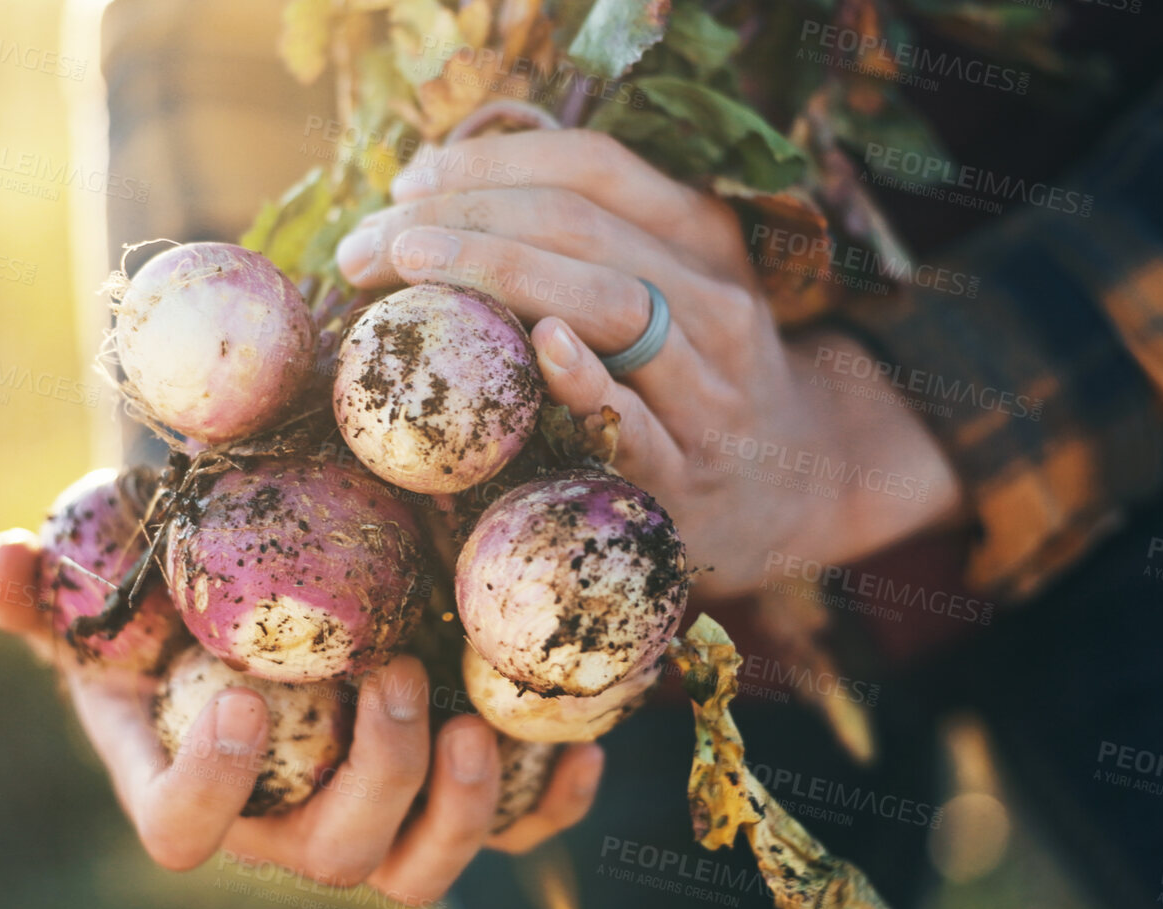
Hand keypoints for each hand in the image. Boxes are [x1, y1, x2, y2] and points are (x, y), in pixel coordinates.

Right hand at [0, 529, 605, 903]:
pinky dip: (550, 806)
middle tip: (393, 672)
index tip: (242, 698)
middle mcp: (283, 827)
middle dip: (373, 776)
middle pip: (330, 857)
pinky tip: (582, 751)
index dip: (211, 788)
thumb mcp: (99, 589)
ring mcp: (370, 829)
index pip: (184, 834)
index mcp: (191, 788)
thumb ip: (41, 590)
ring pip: (419, 871)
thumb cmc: (170, 602)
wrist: (262, 606)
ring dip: (459, 807)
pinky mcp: (446, 809)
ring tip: (477, 718)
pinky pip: (512, 840)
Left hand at [335, 129, 962, 598]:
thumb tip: (433, 198)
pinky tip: (535, 346)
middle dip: (460, 221)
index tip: (404, 185)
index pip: (592, 167)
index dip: (491, 163)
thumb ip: (580, 241)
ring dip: (494, 275)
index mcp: (701, 237)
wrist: (792, 492)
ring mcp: (707, 388)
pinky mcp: (688, 473)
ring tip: (407, 271)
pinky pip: (636, 418)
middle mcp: (712, 300)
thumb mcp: (665, 290)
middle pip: (579, 226)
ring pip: (608, 303)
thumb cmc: (690, 379)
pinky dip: (585, 378)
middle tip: (370, 242)